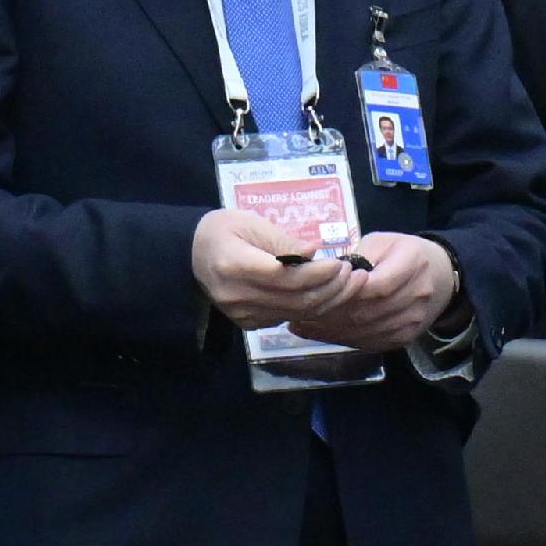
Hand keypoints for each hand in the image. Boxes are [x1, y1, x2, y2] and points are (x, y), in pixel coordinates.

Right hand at [191, 209, 356, 330]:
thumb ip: (283, 240)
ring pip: (297, 313)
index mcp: (234, 266)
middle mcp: (237, 295)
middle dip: (333, 288)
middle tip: (355, 274)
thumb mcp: (251, 222)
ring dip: (329, 300)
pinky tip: (329, 294)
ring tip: (351, 283)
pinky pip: (288, 318)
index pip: (287, 277)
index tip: (341, 264)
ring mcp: (241, 313)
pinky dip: (313, 308)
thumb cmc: (223, 231)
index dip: (320, 274)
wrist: (191, 254)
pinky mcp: (247, 323)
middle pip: (297, 299)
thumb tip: (316, 252)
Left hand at [282, 231, 458, 354]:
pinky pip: (370, 342)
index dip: (345, 292)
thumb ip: (355, 258)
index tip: (316, 290)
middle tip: (298, 310)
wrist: (441, 276)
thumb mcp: (381, 242)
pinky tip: (320, 332)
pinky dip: (342, 339)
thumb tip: (322, 278)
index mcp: (413, 264)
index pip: (376, 286)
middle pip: (367, 312)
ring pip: (365, 331)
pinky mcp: (406, 337)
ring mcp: (413, 320)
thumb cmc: (403, 253)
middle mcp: (418, 296)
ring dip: (330, 329)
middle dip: (329, 313)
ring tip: (302, 322)